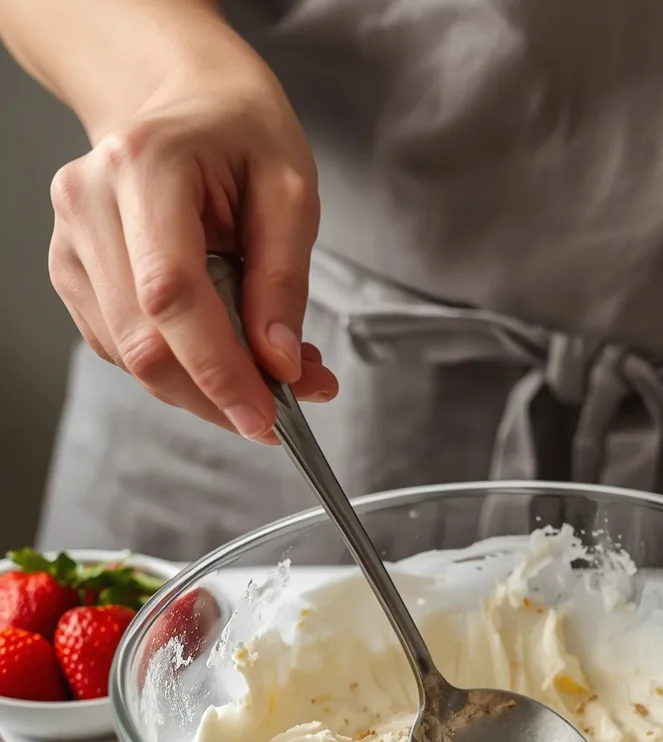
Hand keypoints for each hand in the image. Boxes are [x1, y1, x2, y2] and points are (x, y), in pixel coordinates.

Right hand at [47, 32, 336, 440]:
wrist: (186, 102)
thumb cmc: (240, 136)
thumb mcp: (291, 191)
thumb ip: (285, 281)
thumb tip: (279, 363)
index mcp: (144, 166)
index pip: (170, 293)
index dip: (217, 369)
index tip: (264, 417)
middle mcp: (89, 201)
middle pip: (143, 340)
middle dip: (214, 394)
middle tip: (279, 412)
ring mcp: (70, 239)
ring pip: (130, 357)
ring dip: (201, 389)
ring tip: (262, 375)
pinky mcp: (72, 273)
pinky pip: (123, 349)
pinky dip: (178, 370)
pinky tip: (221, 354)